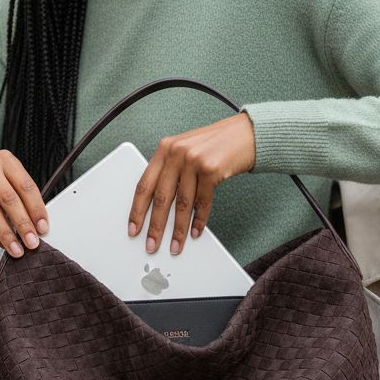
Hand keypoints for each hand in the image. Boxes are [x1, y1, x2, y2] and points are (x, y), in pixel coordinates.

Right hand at [0, 151, 48, 257]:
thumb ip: (21, 198)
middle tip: (32, 242)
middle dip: (23, 224)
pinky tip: (1, 243)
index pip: (26, 186)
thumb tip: (38, 227)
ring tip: (17, 249)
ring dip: (7, 234)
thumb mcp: (6, 182)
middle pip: (9, 199)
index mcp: (5, 159)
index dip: (36, 209)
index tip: (43, 228)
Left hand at [127, 112, 255, 256]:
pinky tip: (195, 231)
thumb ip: (171, 170)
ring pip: (182, 203)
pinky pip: (202, 202)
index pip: (144, 184)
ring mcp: (193, 160)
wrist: (245, 134)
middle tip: (152, 244)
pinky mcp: (211, 169)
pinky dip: (199, 220)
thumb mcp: (186, 150)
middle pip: (161, 197)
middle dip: (156, 226)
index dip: (137, 210)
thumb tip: (160, 204)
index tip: (134, 227)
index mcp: (165, 148)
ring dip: (178, 229)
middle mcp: (176, 152)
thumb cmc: (217, 144)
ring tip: (176, 245)